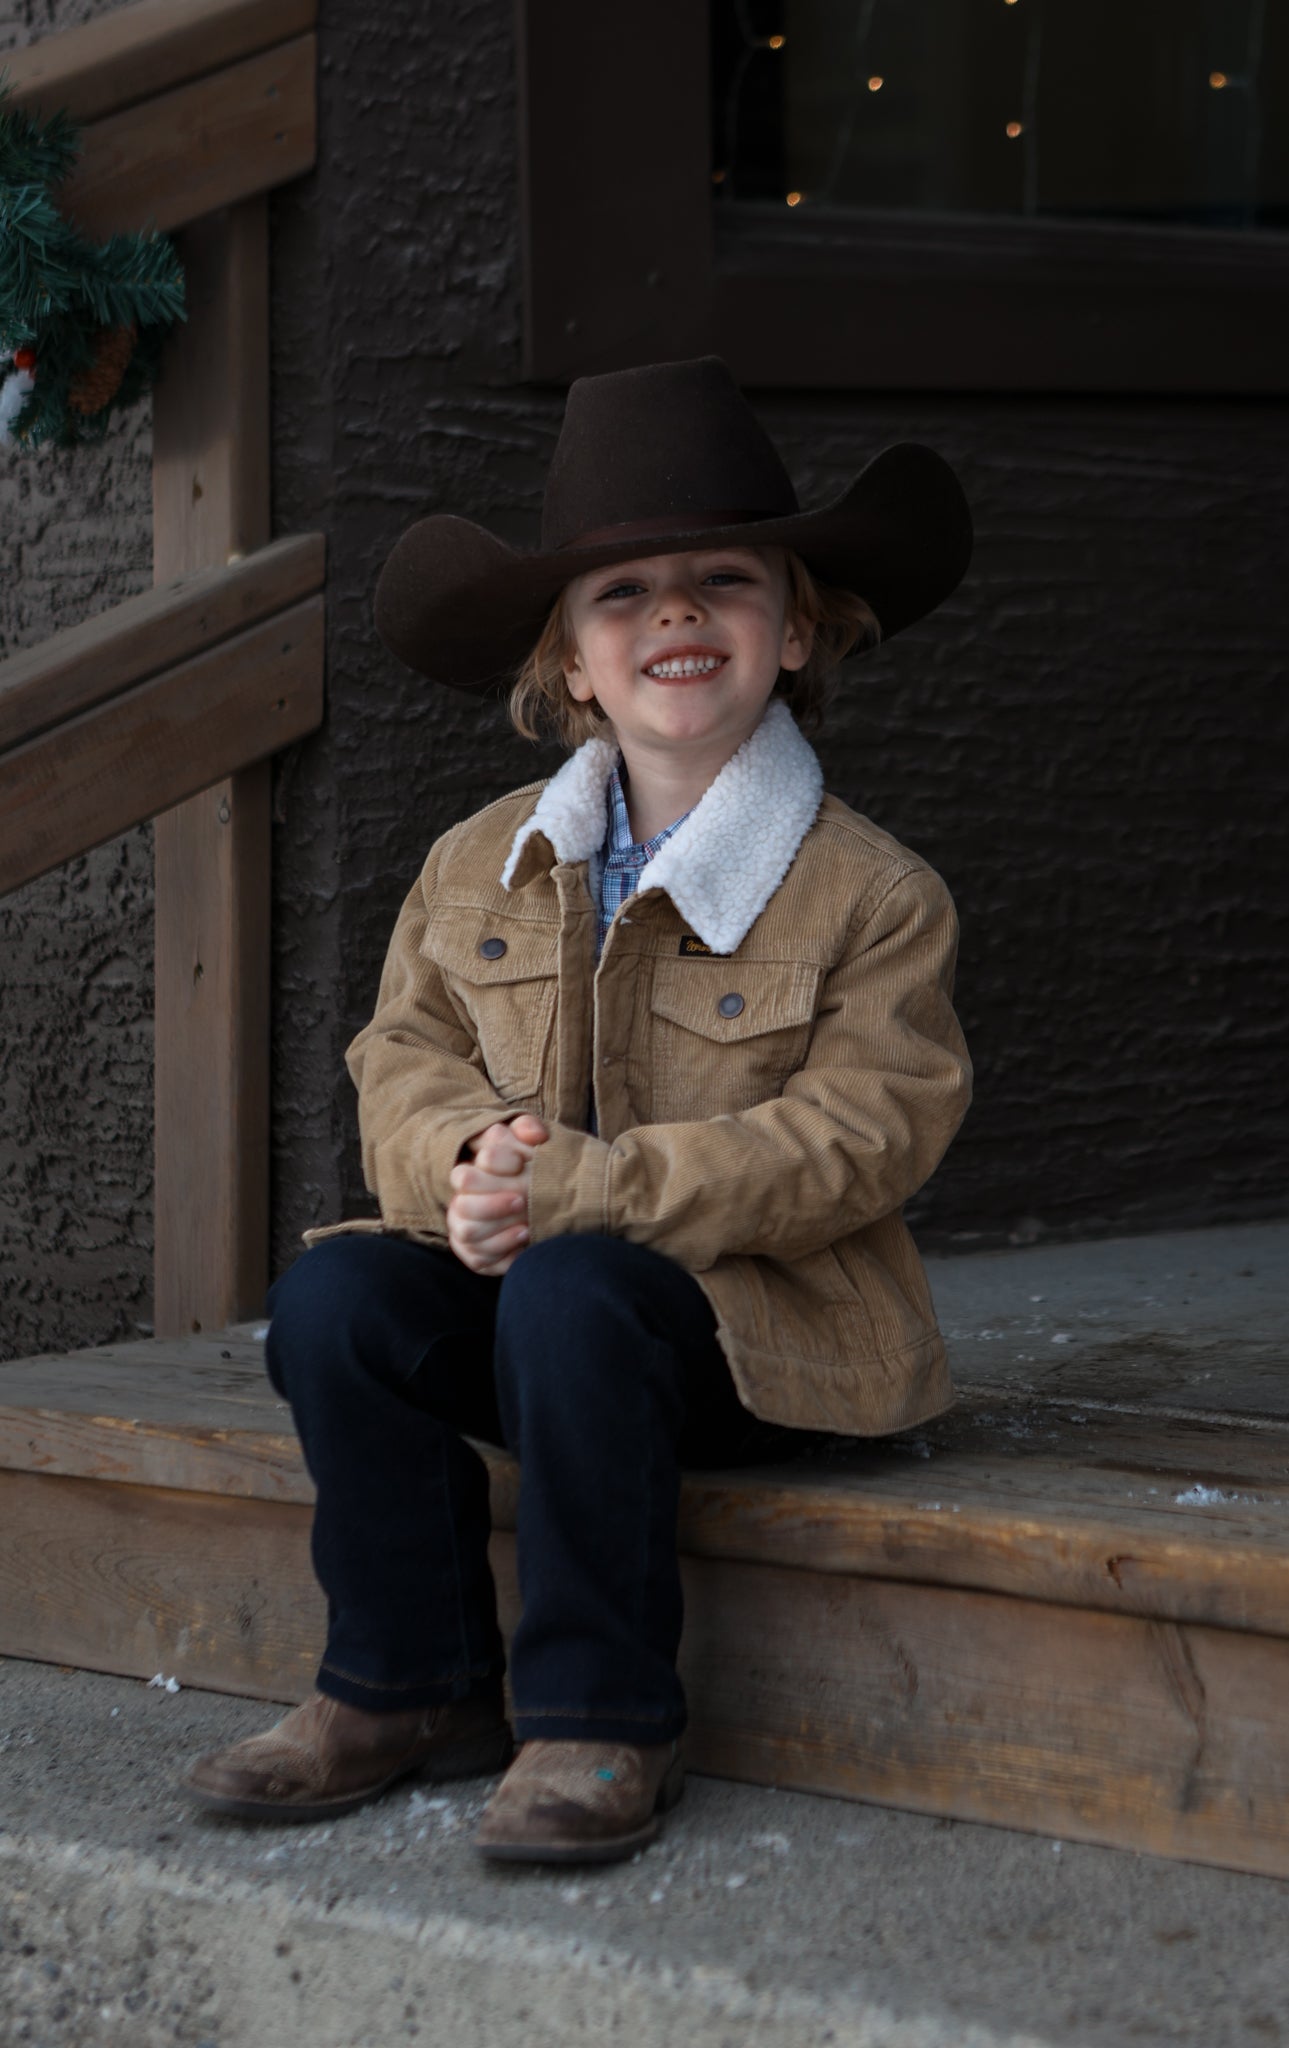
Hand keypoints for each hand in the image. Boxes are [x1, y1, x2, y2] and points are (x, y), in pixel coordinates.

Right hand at [447, 1115, 548, 1275]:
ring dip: (498, 1231)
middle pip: (462, 1208)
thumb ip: (528, 1129)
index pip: (464, 1175)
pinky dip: (504, 1253)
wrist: (547, 1202)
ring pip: (467, 1234)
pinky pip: (480, 1260)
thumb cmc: (533, 1168)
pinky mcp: (477, 1256)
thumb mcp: (531, 1144)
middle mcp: (460, 1204)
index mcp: (468, 1176)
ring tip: (527, 1226)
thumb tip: (534, 1133)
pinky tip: (526, 1243)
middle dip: (492, 1205)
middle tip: (522, 1199)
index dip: (492, 1169)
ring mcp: (465, 1231)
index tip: (520, 1163)